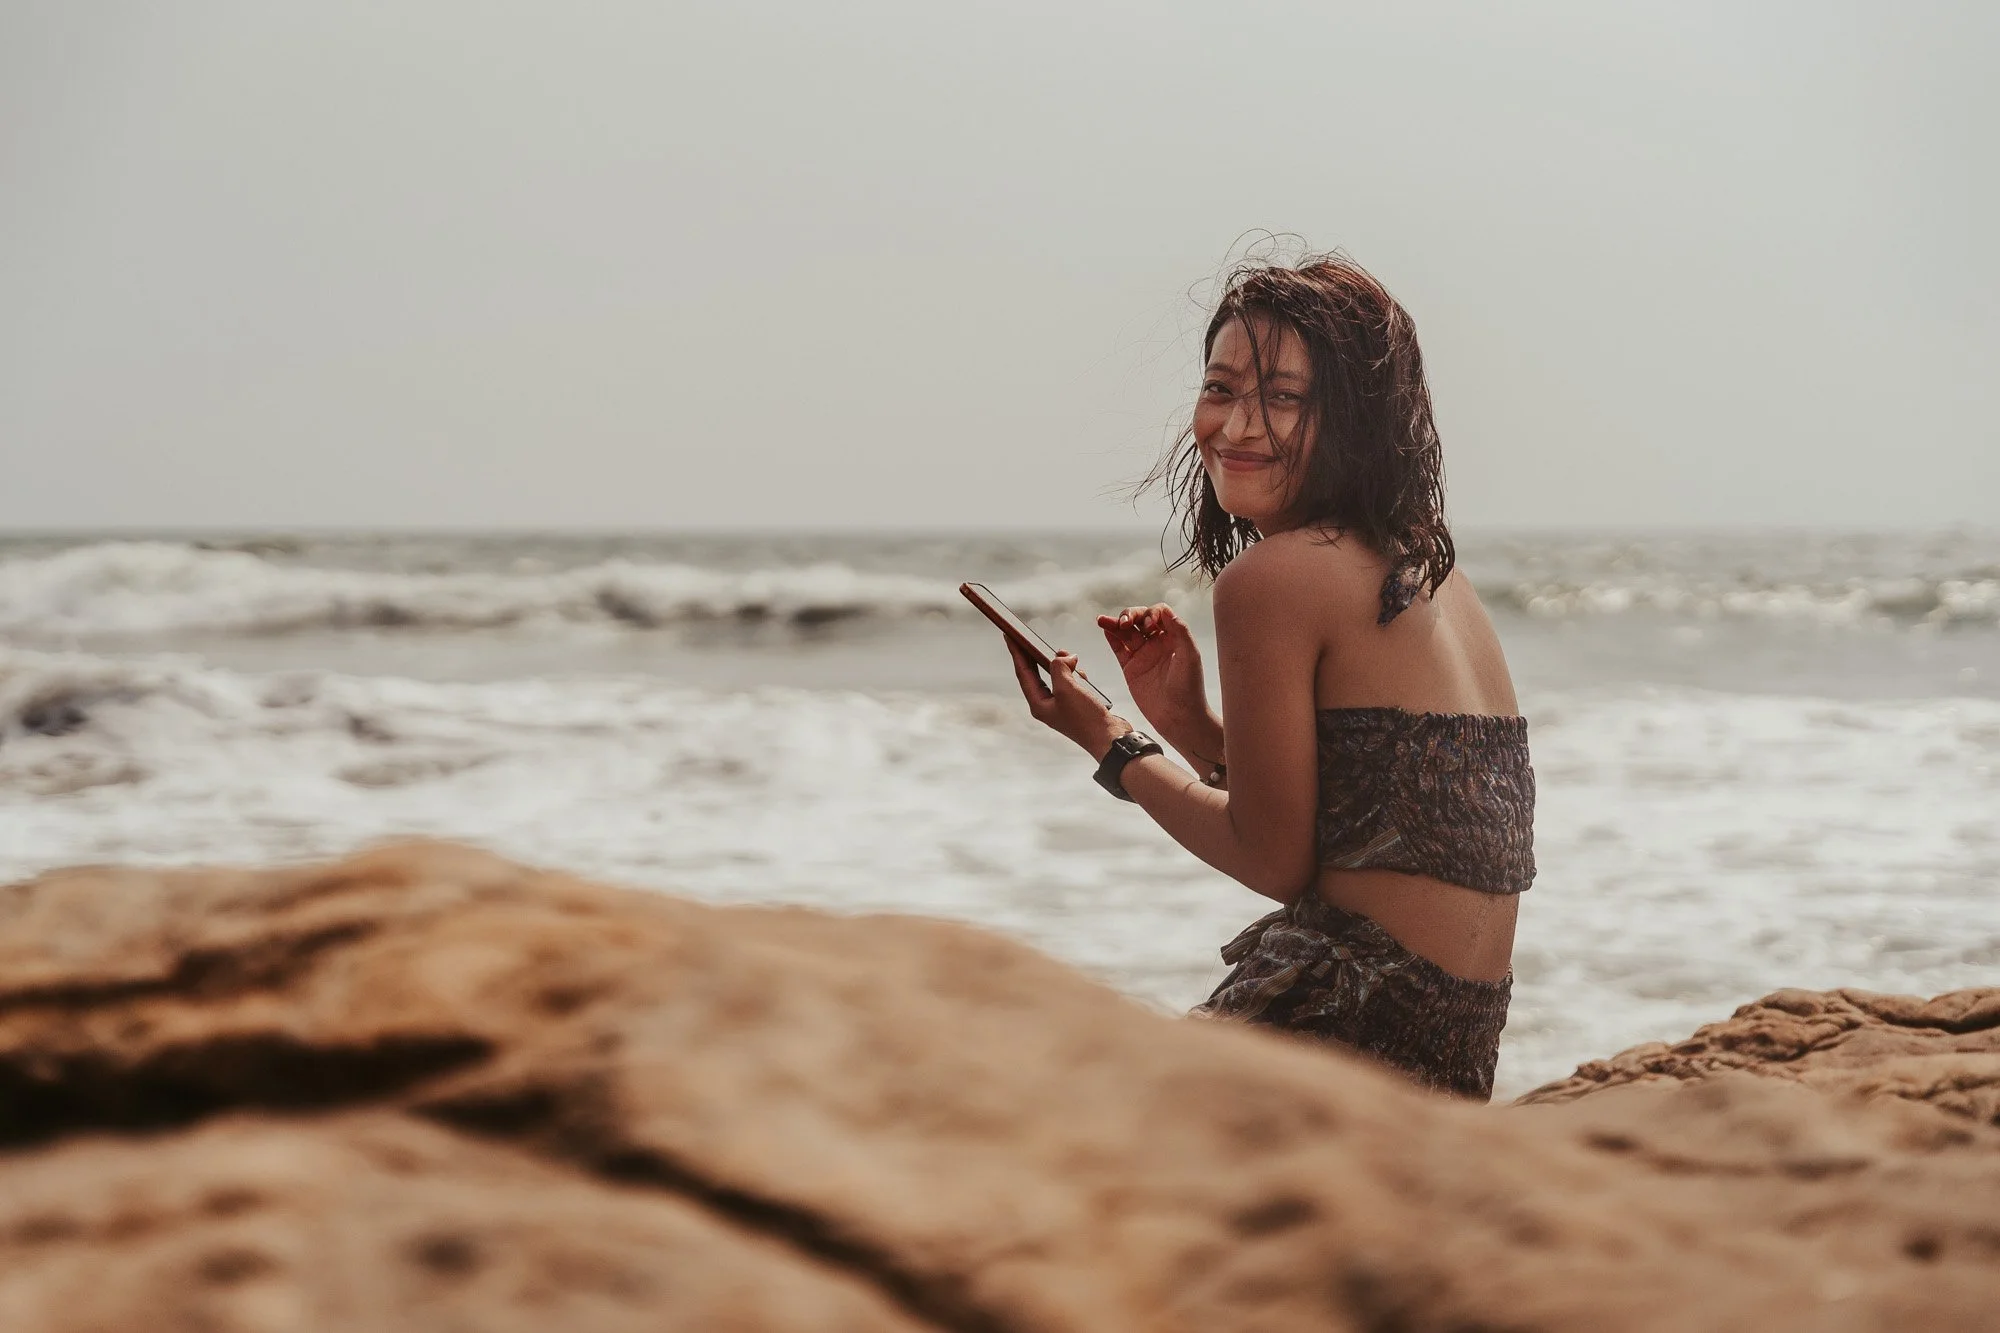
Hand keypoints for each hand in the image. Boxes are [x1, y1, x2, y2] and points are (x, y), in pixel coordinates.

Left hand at [1007, 640, 1128, 759]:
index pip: (1023, 673)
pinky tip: (1081, 673)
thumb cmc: (1087, 719)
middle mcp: (1047, 705)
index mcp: (1039, 704)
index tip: (1009, 636)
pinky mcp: (1076, 704)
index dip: (1016, 653)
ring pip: (1056, 677)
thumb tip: (1064, 657)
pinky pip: (1070, 683)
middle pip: (1036, 674)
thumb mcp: (1068, 688)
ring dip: (1061, 665)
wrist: (1110, 739)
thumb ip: (1059, 668)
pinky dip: (1074, 674)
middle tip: (1029, 638)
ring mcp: (1061, 706)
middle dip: (1036, 655)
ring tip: (1068, 657)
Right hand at [1096, 603, 1210, 741]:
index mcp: (1173, 638)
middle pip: (1139, 619)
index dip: (1151, 613)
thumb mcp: (1190, 656)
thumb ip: (1180, 631)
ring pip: (1126, 632)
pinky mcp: (1131, 668)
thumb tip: (1165, 610)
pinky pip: (1119, 649)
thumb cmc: (1189, 688)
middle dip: (1130, 615)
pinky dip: (1111, 638)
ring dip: (1115, 623)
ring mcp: (1143, 655)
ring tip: (1103, 620)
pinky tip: (1105, 629)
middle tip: (1125, 622)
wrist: (1178, 716)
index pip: (1159, 613)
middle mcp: (1157, 643)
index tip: (1148, 624)